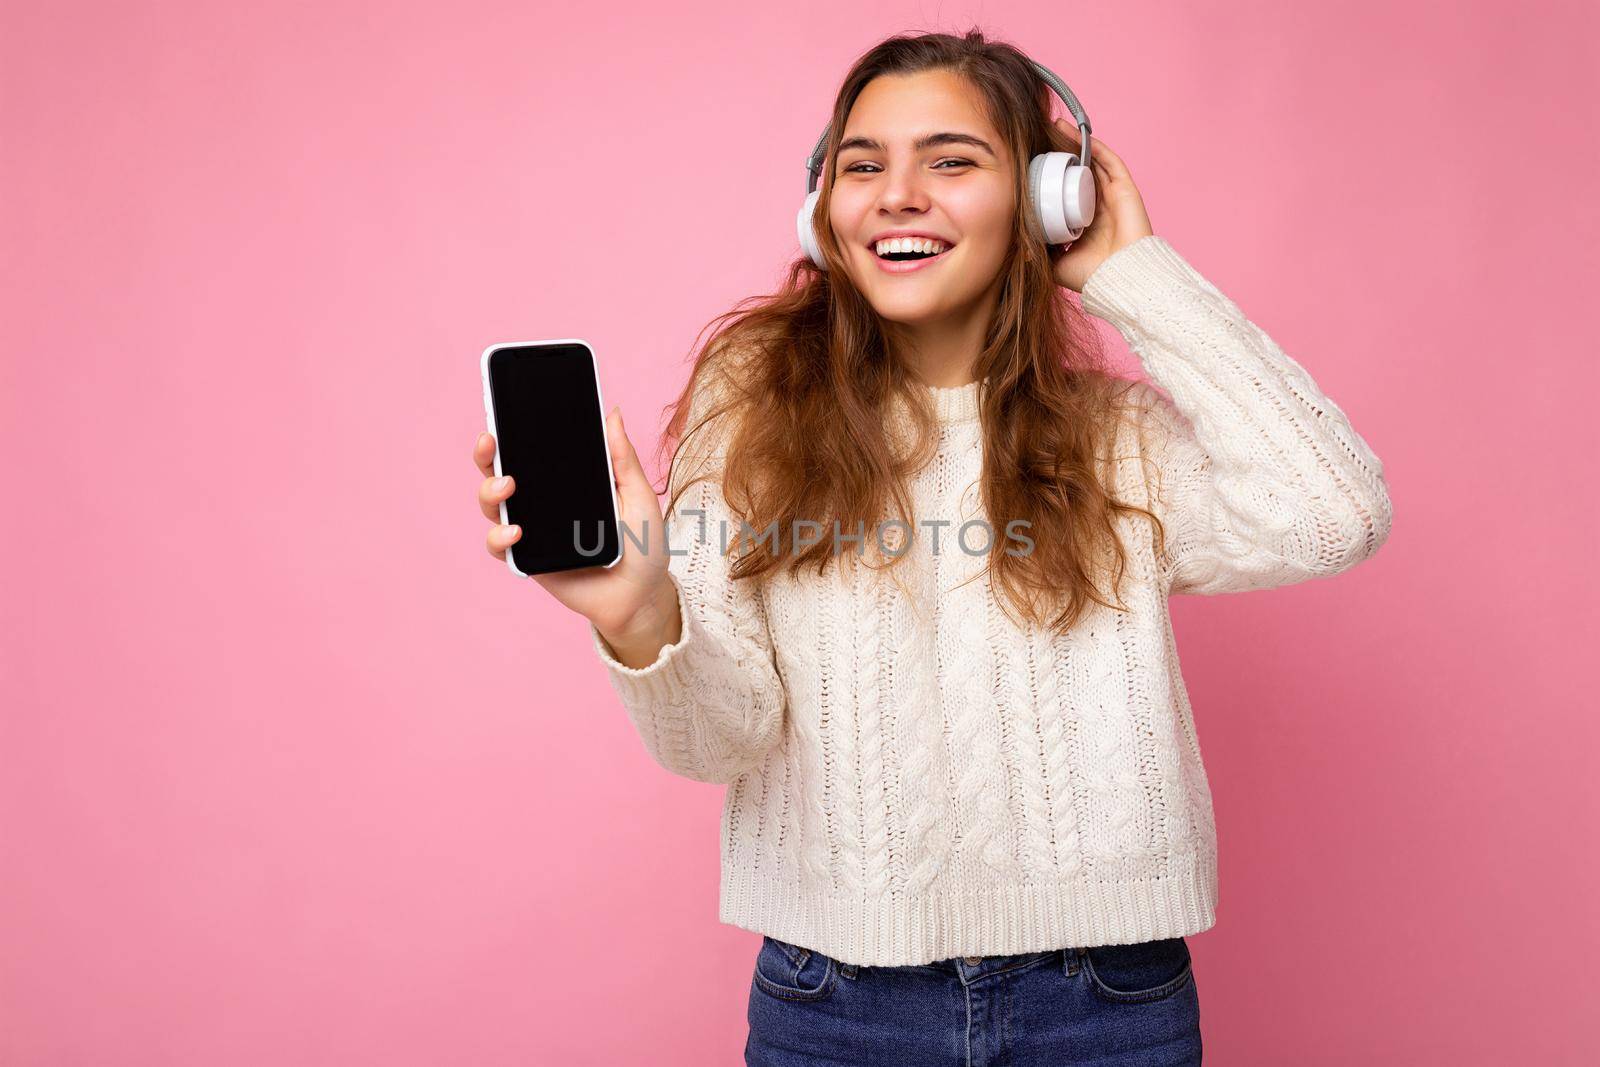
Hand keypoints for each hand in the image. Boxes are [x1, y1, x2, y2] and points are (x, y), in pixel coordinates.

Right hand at [472, 412, 679, 645]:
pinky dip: (499, 536)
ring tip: (508, 488)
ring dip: (490, 492)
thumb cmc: (644, 545)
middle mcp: (544, 502)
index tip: (504, 413)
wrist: (641, 596)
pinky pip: (500, 545)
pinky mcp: (528, 559)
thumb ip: (623, 459)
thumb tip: (612, 414)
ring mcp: (533, 530)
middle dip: (488, 454)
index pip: (533, 451)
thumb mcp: (640, 496)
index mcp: (569, 480)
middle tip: (492, 444)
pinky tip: (516, 532)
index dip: (513, 431)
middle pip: (502, 472)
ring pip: (494, 505)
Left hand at [1047, 122, 1154, 292]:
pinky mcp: (1125, 190)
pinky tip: (1078, 134)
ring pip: (1092, 161)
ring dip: (1075, 143)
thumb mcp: (1056, 265)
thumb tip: (1018, 249)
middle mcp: (1098, 205)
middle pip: (1077, 171)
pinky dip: (1094, 147)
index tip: (1031, 163)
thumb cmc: (1092, 277)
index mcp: (1084, 221)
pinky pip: (1109, 161)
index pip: (1065, 190)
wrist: (1120, 280)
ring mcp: (1112, 196)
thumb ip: (1040, 256)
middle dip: (1061, 153)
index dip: (1051, 175)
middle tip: (1040, 138)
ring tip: (1055, 126)